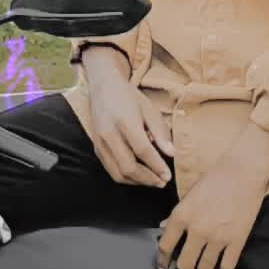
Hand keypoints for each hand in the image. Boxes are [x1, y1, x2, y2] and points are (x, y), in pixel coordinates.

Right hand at [85, 57, 172, 188]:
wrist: (103, 87)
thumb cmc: (129, 97)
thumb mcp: (149, 109)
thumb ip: (160, 132)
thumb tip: (171, 153)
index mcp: (125, 122)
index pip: (142, 151)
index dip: (157, 166)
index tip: (168, 175)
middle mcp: (110, 135)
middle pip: (128, 167)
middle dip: (147, 179)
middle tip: (162, 182)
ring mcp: (100, 143)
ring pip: (118, 173)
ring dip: (137, 182)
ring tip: (152, 181)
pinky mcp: (97, 148)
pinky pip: (111, 169)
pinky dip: (126, 177)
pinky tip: (138, 175)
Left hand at [156, 160, 265, 268]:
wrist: (244, 172)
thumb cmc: (215, 179)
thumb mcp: (190, 195)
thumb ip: (177, 215)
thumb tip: (164, 230)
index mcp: (182, 216)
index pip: (165, 247)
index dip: (162, 261)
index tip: (163, 268)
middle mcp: (197, 230)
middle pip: (185, 265)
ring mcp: (218, 238)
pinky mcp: (237, 241)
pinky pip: (226, 267)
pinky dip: (222, 268)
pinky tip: (221, 263)